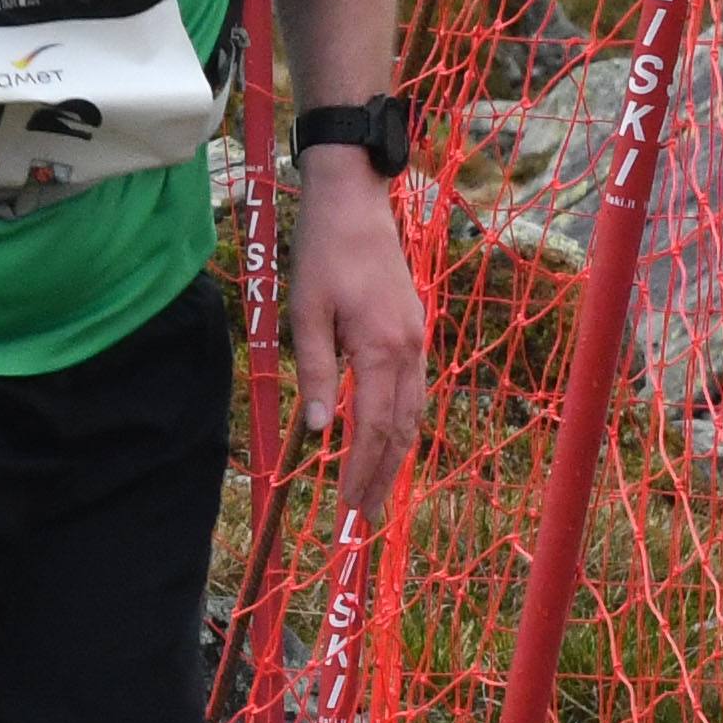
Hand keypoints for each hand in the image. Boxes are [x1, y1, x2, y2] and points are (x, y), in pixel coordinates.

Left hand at [286, 156, 430, 520]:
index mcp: (380, 349)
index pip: (372, 427)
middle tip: (364, 516)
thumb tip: (318, 429)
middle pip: (400, 429)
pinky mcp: (414, 330)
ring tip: (377, 491)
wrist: (355, 206)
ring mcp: (417, 339)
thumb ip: (314, 372)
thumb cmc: (322, 255)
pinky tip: (389, 440)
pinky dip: (402, 423)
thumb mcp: (305, 314)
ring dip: (396, 455)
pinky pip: (413, 390)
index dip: (361, 470)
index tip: (346, 506)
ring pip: (413, 412)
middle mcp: (408, 349)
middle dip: (382, 475)